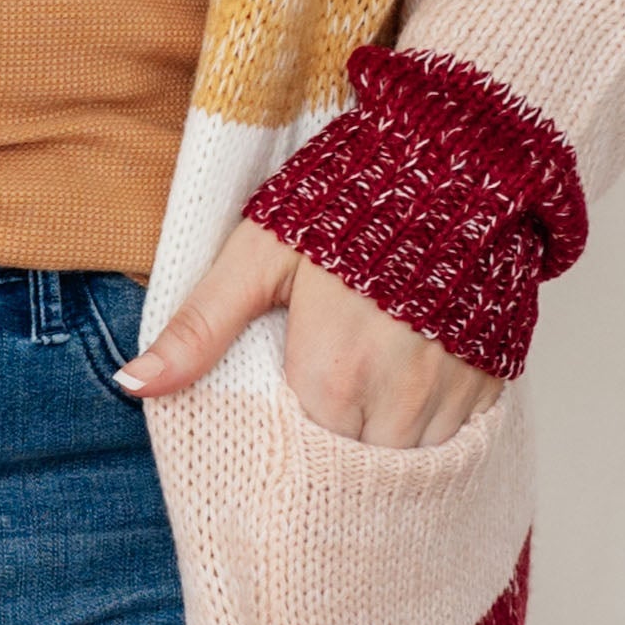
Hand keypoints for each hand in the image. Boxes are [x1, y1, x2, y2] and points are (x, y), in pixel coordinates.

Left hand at [122, 226, 501, 449]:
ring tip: (363, 401)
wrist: (462, 154)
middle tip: (319, 408)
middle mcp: (399, 398)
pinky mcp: (493, 378)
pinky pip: (458, 436)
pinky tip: (413, 386)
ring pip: (410, 463)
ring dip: (383, 444)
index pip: (300, 459)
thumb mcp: (260, 253)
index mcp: (333, 374)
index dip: (287, 446)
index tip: (279, 424)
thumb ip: (200, 327)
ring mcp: (454, 391)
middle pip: (355, 470)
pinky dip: (433, 426)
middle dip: (334, 451)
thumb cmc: (351, 196)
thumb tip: (131, 384)